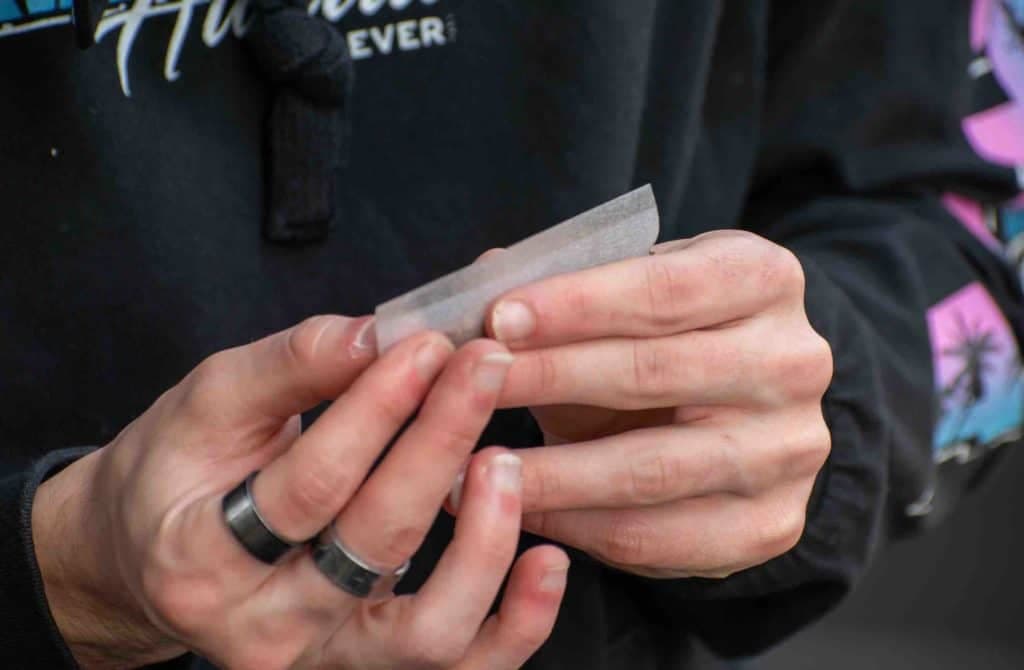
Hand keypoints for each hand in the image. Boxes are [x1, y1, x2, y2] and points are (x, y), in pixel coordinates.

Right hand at [32, 316, 567, 668]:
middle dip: (440, 442)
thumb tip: (374, 333)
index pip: (311, 484)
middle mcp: (263, 628)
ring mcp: (325, 659)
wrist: (157, 556)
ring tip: (509, 459)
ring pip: (427, 632)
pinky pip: (462, 668)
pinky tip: (548, 559)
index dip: (377, 410)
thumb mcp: (210, 403)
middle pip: (375, 545)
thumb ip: (290, 366)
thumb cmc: (181, 471)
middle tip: (484, 368)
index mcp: (202, 557)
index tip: (427, 346)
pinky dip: (517, 624)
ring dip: (484, 542)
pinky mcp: (373, 668)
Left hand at [482, 230, 832, 578]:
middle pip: (655, 373)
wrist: (745, 413)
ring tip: (471, 468)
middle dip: (548, 378)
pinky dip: (576, 527)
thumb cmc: (665, 338)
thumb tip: (481, 279)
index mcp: (765, 279)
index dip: (575, 305)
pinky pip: (657, 537)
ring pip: (651, 468)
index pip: (665, 288)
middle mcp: (794, 363)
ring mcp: (791, 451)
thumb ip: (565, 286)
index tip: (496, 319)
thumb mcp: (630, 295)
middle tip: (469, 389)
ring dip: (549, 471)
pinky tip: (521, 509)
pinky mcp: (770, 525)